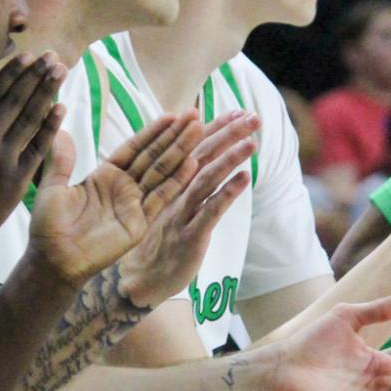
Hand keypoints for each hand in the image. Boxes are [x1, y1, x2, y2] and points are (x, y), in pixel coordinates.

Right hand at [0, 54, 64, 254]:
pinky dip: (51, 127)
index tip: (26, 56)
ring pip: (31, 119)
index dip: (12, 72)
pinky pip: (39, 149)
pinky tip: (62, 108)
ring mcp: (5, 162)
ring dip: (48, 92)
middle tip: (52, 55)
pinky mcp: (18, 181)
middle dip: (36, 75)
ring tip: (61, 71)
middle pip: (16, 100)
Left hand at [27, 110, 202, 287]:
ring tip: (199, 131)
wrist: (54, 260)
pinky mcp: (140, 223)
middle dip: (174, 136)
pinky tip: (192, 163)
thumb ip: (60, 161)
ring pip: (162, 172)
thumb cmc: (49, 227)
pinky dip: (177, 181)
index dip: (153, 131)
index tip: (172, 115)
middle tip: (195, 114)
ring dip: (181, 152)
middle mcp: (124, 187)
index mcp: (105, 176)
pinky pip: (160, 198)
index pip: (134, 147)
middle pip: (154, 156)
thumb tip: (60, 132)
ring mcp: (134, 205)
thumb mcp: (52, 188)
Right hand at [117, 111, 257, 307]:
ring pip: (205, 179)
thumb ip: (184, 185)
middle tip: (253, 117)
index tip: (237, 110)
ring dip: (229, 158)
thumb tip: (203, 165)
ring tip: (252, 141)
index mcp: (169, 183)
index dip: (216, 128)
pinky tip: (245, 177)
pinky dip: (227, 193)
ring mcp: (181, 214)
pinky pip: (210, 211)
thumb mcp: (168, 209)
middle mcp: (173, 193)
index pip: (195, 148)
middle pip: (201, 157)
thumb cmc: (155, 243)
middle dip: (228, 134)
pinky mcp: (189, 236)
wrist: (137, 281)